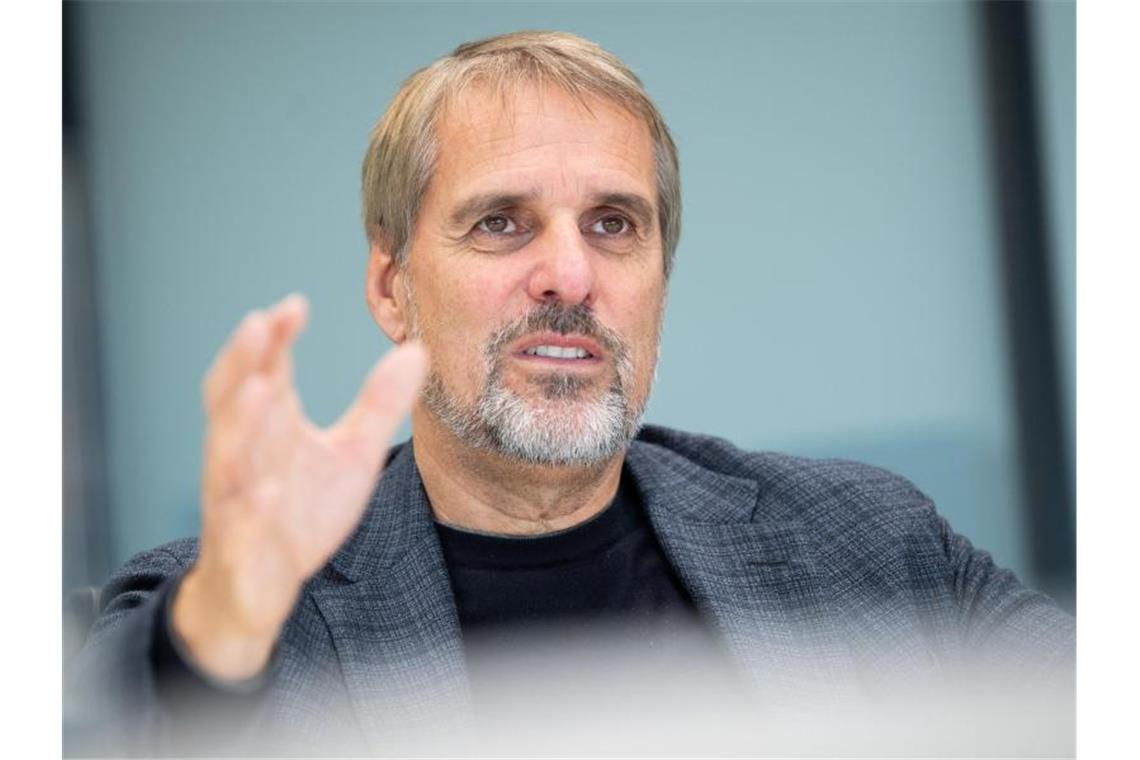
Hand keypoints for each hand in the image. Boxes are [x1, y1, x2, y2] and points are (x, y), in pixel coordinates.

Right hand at [173, 294, 426, 679]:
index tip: (296, 304)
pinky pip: (240, 522)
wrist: (257, 587)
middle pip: (232, 399)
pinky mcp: (240, 544)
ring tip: (260, 389)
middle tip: (260, 323)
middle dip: (243, 361)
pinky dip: (250, 505)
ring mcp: (235, 498)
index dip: (275, 338)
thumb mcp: (352, 454)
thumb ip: (378, 404)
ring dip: (242, 422)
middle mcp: (242, 453)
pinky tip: (266, 491)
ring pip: (229, 455)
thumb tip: (416, 350)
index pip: (264, 370)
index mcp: (266, 425)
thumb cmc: (298, 511)